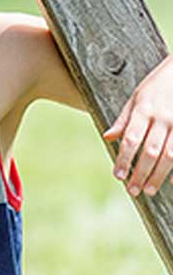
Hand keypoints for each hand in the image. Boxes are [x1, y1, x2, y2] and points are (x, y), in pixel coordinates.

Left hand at [104, 55, 172, 195]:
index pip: (131, 139)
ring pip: (170, 154)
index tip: (118, 176)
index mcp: (144, 109)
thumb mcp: (137, 96)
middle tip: (133, 190)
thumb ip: (124, 118)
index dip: (124, 159)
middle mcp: (163, 118)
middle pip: (150, 151)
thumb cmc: (159, 83)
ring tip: (149, 190)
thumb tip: (107, 137)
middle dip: (140, 172)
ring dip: (159, 175)